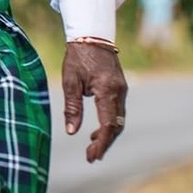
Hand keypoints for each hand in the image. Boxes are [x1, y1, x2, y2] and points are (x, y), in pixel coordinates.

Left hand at [60, 42, 127, 162]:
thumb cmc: (78, 56)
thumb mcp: (70, 81)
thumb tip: (72, 132)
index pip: (108, 124)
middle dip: (104, 143)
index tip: (92, 156)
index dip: (101, 143)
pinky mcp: (120, 88)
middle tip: (90, 157)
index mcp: (107, 90)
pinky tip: (95, 131)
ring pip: (119, 120)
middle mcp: (119, 92)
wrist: (92, 35)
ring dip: (107, 135)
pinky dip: (109, 124)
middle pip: (117, 126)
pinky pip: (117, 111)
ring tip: (91, 147)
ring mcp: (122, 90)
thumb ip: (72, 107)